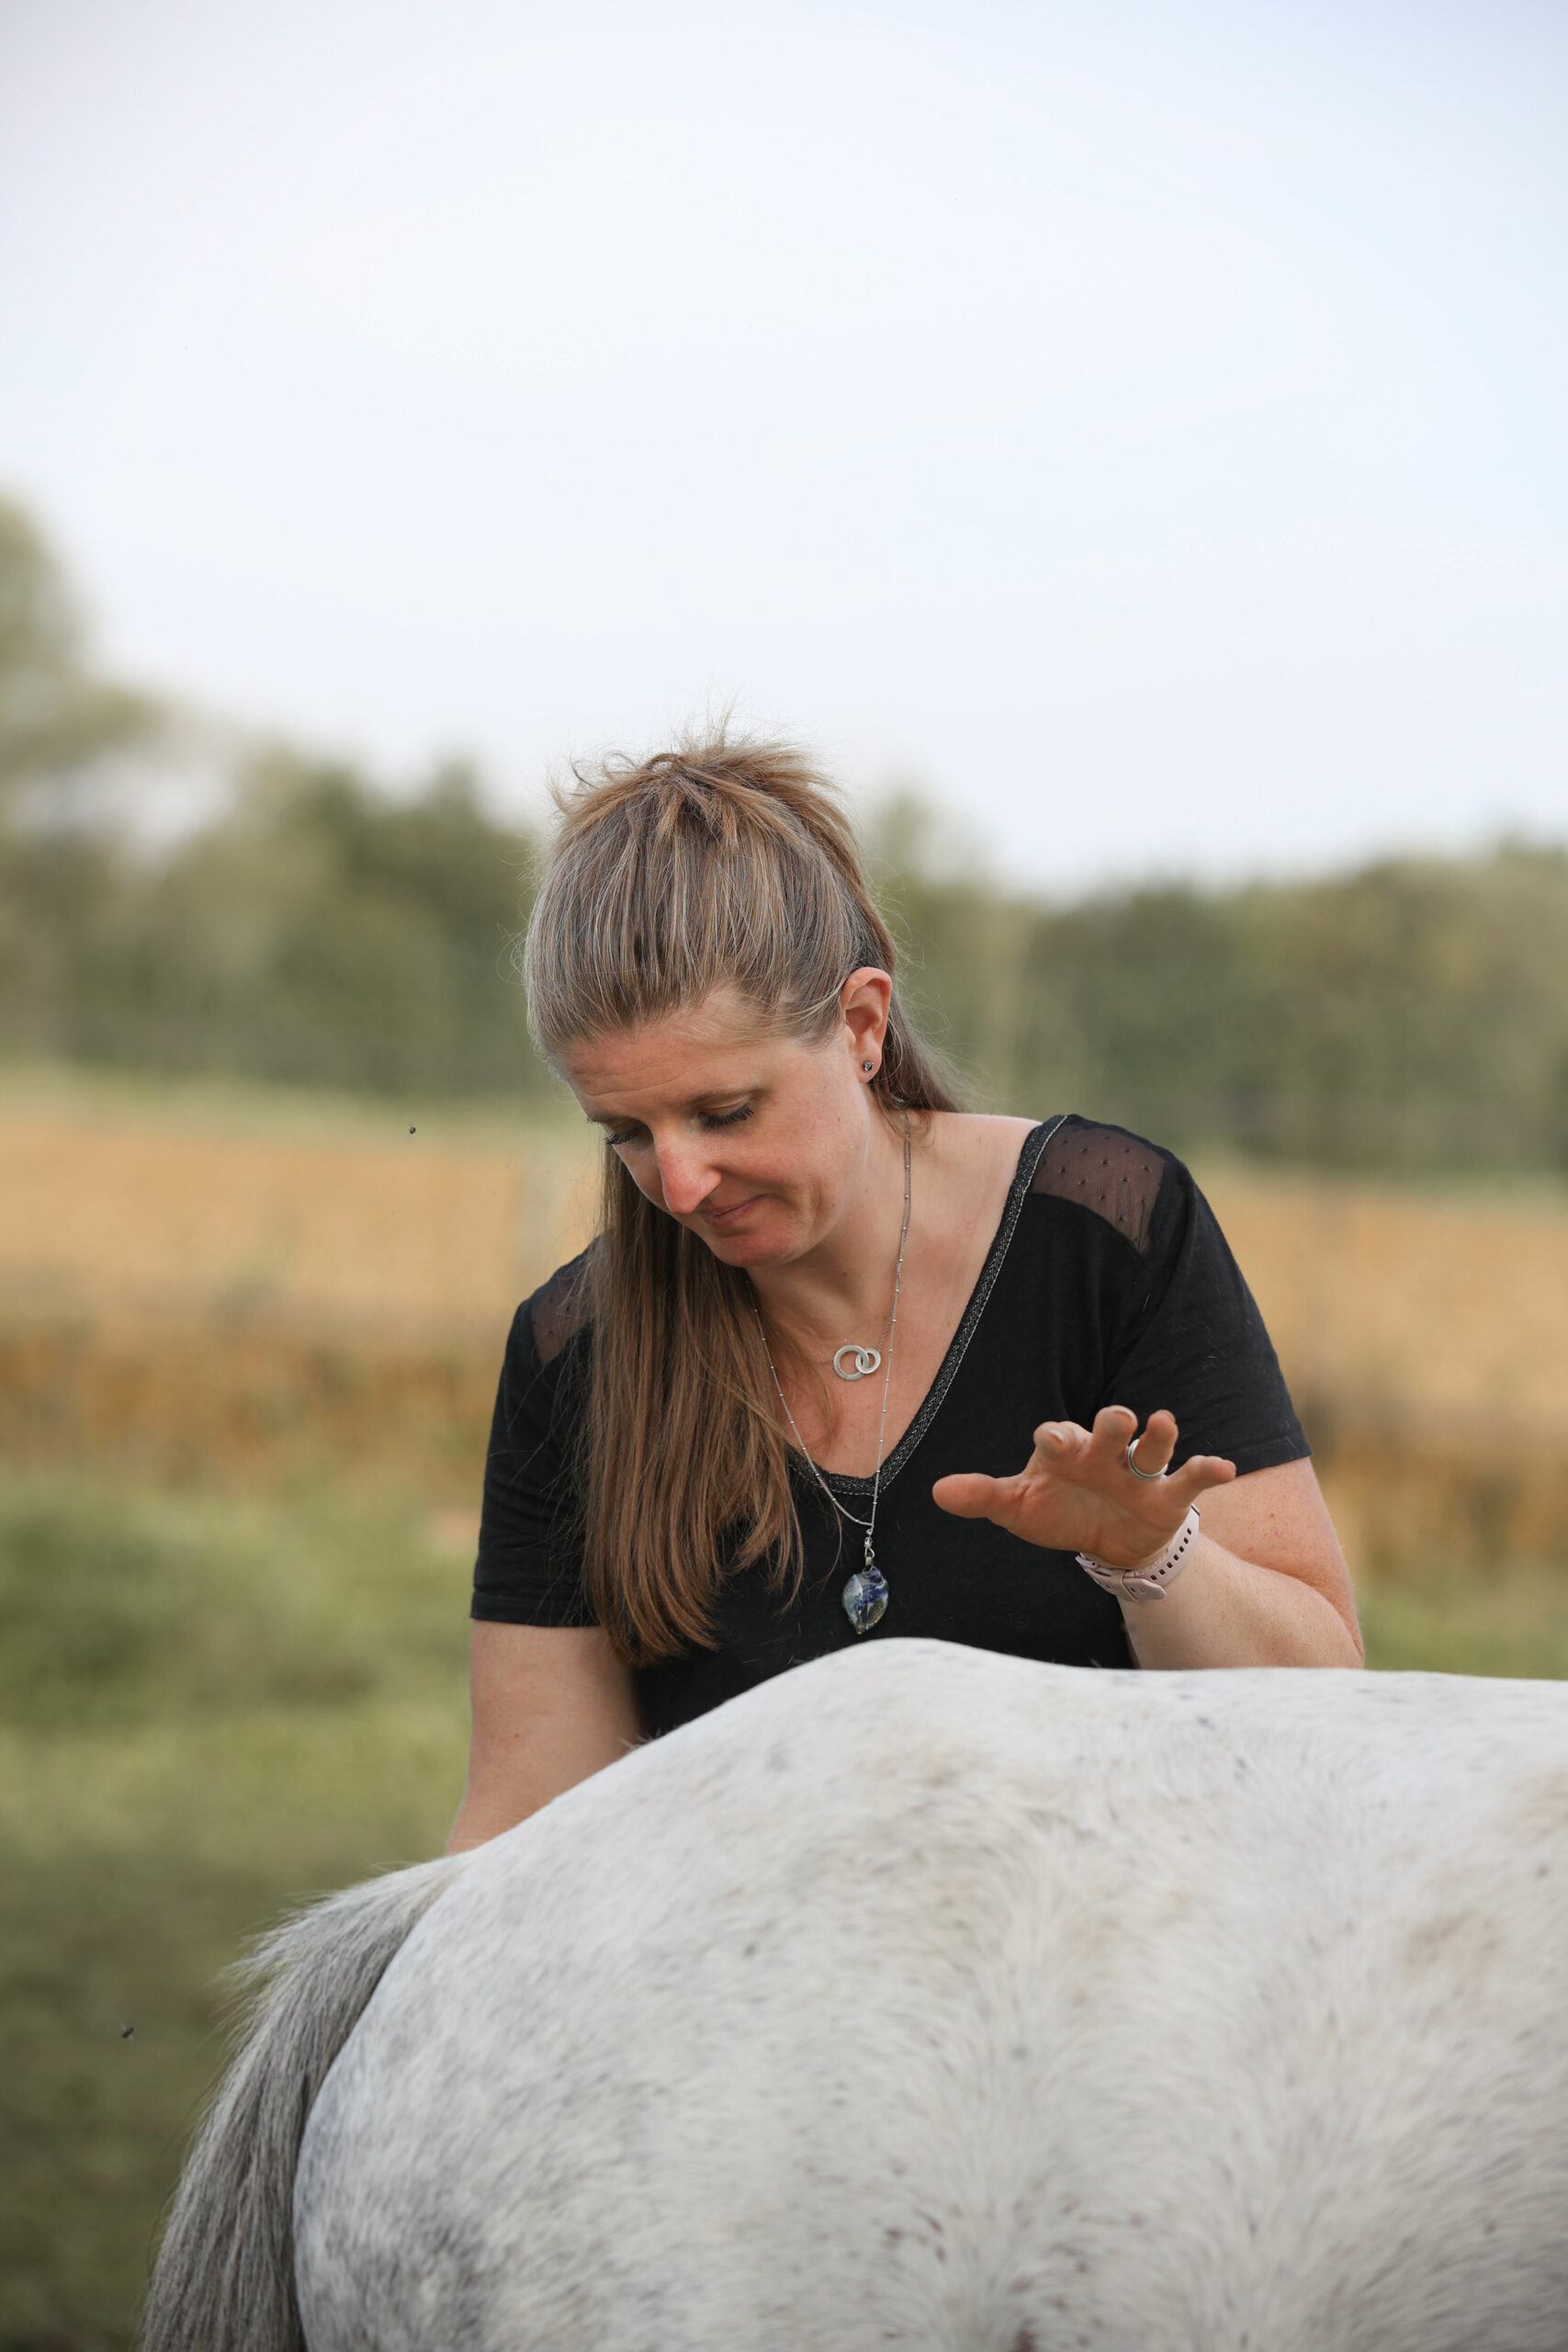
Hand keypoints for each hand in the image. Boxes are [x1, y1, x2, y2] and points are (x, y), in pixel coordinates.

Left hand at [931, 1405, 1236, 1567]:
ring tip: (1164, 1422)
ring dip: (1159, 1434)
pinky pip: (1190, 1479)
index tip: (1053, 1443)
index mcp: (1066, 1450)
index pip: (1059, 1436)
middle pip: (1110, 1428)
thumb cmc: (1058, 1511)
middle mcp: (1105, 1453)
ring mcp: (1138, 1472)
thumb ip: (984, 1496)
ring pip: (1152, 1447)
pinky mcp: (1168, 1495)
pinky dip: (1208, 1469)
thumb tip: (937, 1491)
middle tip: (1115, 1418)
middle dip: (1112, 1422)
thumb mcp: (1018, 1508)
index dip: (1057, 1438)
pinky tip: (1224, 1468)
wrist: (1105, 1542)